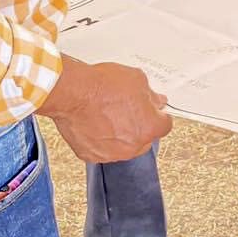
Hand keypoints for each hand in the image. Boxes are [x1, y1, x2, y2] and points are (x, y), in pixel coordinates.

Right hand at [39, 56, 171, 162]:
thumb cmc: (102, 86)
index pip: (165, 126)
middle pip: (145, 139)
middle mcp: (133, 146)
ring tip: (109, 115)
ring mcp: (112, 153)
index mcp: (149, 128)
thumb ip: (150, 95)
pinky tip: (96, 124)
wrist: (72, 94)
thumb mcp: (136, 80)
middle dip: (140, 126)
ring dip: (121, 135)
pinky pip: (103, 150)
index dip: (158, 115)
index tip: (153, 111)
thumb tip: (156, 100)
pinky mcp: (92, 156)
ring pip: (123, 146)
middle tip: (129, 110)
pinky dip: (102, 140)